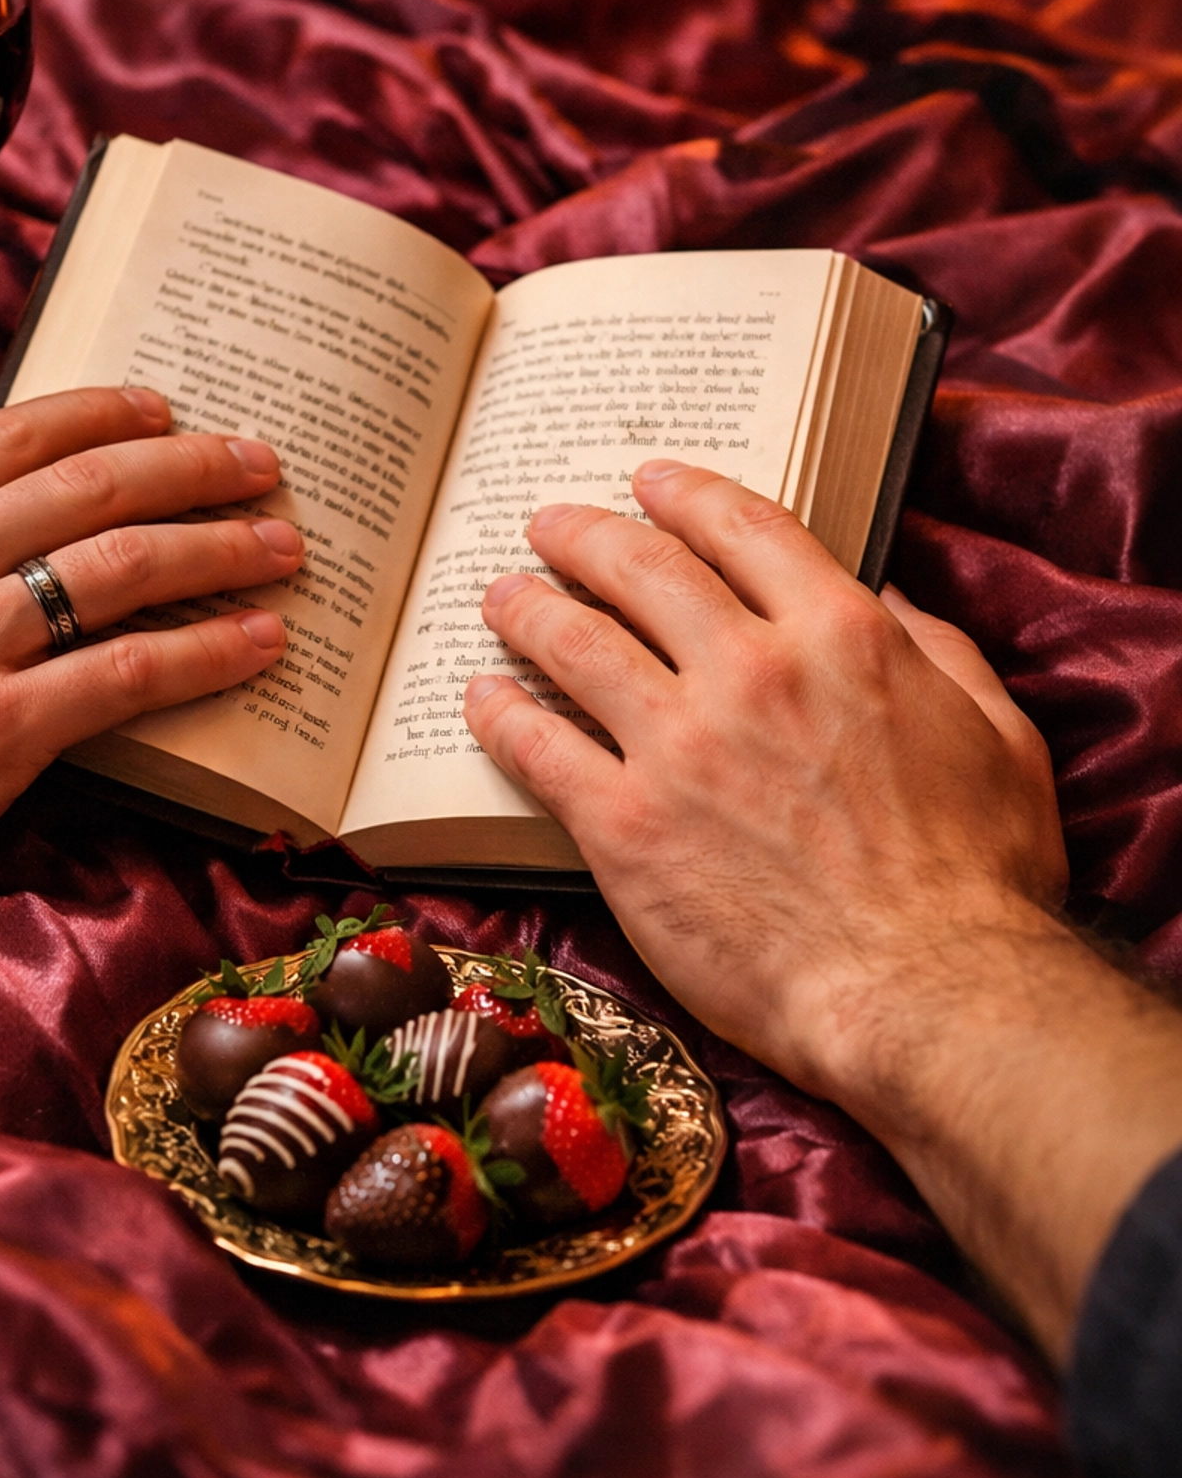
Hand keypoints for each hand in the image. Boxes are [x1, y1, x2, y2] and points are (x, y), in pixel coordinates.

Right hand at [0, 386, 299, 1001]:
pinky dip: (207, 652)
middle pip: (91, 486)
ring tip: (284, 547)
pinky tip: (259, 643)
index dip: (100, 413)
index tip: (160, 408)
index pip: (11, 436)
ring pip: (125, 565)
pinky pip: (129, 674)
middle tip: (259, 463)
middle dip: (191, 467)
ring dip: (220, 549)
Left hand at [462, 466, 1181, 1363]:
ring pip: (574, 643)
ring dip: (527, 608)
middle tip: (549, 525)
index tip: (650, 480)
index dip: (686, 494)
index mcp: (843, 636)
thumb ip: (940, 652)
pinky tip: (479, 699)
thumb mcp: (999, 738)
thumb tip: (890, 601)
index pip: (744, 527)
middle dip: (585, 535)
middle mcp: (752, 671)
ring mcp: (680, 746)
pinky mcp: (626, 825)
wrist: (925, 997)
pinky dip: (501, 714)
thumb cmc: (978, 883)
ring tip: (500, 596)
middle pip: (641, 568)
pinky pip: (538, 748)